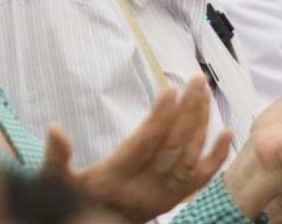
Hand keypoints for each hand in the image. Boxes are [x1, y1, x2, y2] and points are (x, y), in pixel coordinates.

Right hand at [42, 76, 230, 223]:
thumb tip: (54, 127)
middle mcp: (144, 188)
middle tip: (196, 80)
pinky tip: (227, 131)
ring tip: (205, 91)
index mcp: (116, 178)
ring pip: (189, 156)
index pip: (145, 144)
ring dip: (201, 122)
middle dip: (187, 110)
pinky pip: (200, 178)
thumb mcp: (56, 184)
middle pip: (173, 146)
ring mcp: (163, 195)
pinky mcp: (174, 199)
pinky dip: (216, 156)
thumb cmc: (75, 202)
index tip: (172, 89)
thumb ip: (56, 158)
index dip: (160, 117)